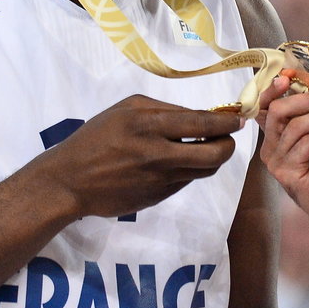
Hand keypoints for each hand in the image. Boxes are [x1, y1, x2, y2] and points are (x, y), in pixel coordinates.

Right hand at [44, 94, 242, 217]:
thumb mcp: (126, 110)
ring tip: (209, 148)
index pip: (202, 124)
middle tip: (228, 138)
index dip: (227, 123)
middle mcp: (159, 154)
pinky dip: (190, 170)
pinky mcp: (159, 197)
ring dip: (213, 159)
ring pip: (204, 170)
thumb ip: (164, 110)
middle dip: (228, 145)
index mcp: (149, 125)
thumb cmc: (96, 137)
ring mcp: (161, 180)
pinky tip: (180, 162)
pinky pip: (186, 181)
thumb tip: (200, 116)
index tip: (238, 119)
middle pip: (214, 154)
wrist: (70, 181)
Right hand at [260, 82, 308, 235]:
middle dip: (301, 97)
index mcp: (280, 134)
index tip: (296, 73)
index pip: (270, 103)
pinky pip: (301, 144)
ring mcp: (276, 161)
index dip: (278, 86)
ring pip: (289, 124)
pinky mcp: (286, 173)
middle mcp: (272, 146)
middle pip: (275, 109)